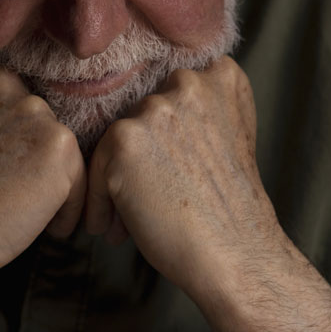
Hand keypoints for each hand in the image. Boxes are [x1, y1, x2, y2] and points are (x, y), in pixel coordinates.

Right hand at [0, 56, 86, 286]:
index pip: (4, 94)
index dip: (3, 134)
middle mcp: (1, 79)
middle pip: (32, 116)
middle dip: (27, 152)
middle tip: (9, 189)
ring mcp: (32, 109)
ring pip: (56, 145)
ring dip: (47, 178)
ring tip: (25, 211)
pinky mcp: (58, 144)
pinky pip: (78, 176)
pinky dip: (68, 207)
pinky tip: (46, 228)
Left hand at [84, 56, 283, 299]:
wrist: (236, 255)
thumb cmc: (232, 209)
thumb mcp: (232, 137)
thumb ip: (202, 111)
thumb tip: (154, 114)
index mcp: (219, 76)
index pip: (169, 91)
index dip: (165, 134)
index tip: (167, 169)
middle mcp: (186, 82)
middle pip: (141, 115)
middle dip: (141, 156)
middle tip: (149, 197)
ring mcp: (154, 109)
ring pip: (116, 141)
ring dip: (117, 178)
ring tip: (130, 218)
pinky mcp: (124, 139)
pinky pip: (93, 168)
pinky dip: (98, 202)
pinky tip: (113, 229)